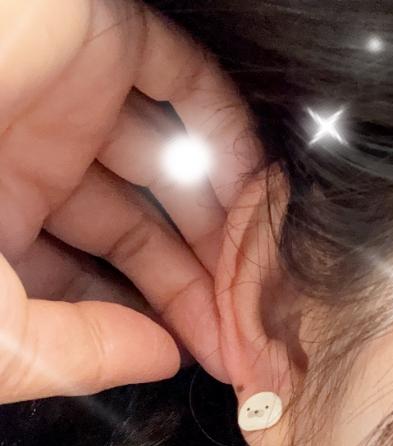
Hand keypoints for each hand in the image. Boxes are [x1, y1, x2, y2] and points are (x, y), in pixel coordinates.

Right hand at [0, 0, 260, 402]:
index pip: (91, 286)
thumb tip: (161, 359)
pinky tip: (251, 189)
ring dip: (219, 216)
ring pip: (166, 163)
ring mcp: (60, 102)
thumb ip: (72, 351)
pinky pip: (178, 79)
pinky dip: (223, 128)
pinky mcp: (90, 35)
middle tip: (250, 327)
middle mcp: (28, 169)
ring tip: (261, 269)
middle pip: (140, 234)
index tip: (210, 357)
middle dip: (199, 284)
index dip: (152, 324)